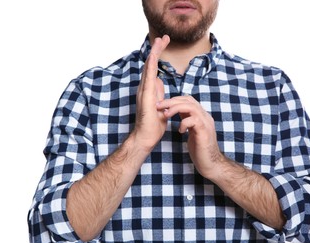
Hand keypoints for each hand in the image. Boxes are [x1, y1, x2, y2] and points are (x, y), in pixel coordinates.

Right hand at [133, 35, 169, 150]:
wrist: (146, 137)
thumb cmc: (153, 124)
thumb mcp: (160, 104)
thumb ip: (158, 92)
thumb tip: (159, 82)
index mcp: (149, 89)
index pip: (154, 68)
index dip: (159, 56)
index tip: (165, 44)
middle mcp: (144, 88)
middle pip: (150, 64)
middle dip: (157, 49)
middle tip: (164, 37)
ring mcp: (144, 91)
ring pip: (148, 68)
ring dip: (154, 53)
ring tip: (160, 40)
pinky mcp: (146, 97)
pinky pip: (148, 78)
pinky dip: (150, 66)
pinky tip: (153, 56)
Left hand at [156, 96, 222, 178]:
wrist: (211, 164)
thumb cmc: (200, 150)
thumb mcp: (191, 132)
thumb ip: (187, 121)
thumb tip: (177, 114)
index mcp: (201, 116)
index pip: (188, 99)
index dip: (174, 100)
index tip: (162, 105)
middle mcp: (205, 117)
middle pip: (188, 100)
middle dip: (171, 101)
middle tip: (159, 105)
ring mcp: (206, 123)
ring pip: (191, 107)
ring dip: (175, 108)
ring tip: (166, 115)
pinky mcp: (204, 132)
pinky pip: (194, 120)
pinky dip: (184, 123)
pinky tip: (180, 131)